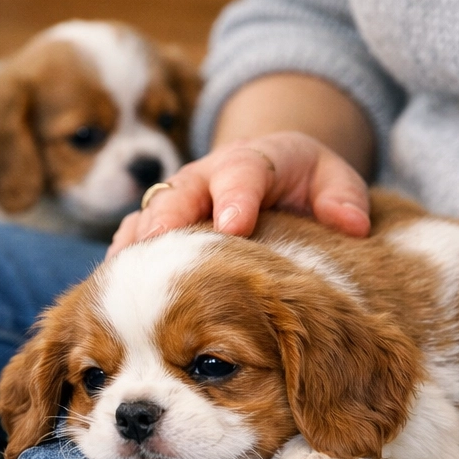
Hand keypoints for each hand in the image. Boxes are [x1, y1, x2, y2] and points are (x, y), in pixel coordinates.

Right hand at [108, 130, 370, 255]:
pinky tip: (106, 296)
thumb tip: (351, 223)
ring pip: (145, 219)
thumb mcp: (330, 178)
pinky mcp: (153, 227)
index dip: (236, 197)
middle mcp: (202, 178)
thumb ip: (342, 196)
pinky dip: (120, 267)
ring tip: (121, 277)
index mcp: (250, 163)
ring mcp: (172, 203)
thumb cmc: (299, 180)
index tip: (235, 223)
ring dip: (135, 248)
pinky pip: (130, 243)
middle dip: (169, 219)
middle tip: (161, 244)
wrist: (264, 171)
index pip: (242, 173)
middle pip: (178, 194)